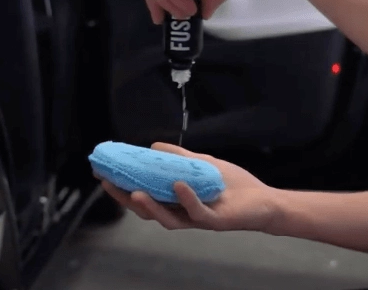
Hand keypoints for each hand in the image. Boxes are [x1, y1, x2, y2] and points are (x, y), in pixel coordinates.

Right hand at [97, 142, 278, 231]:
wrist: (263, 200)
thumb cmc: (234, 186)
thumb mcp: (202, 165)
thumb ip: (179, 157)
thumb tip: (152, 146)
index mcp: (176, 202)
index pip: (145, 197)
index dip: (123, 189)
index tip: (104, 175)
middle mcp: (182, 214)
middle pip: (148, 211)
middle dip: (126, 199)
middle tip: (108, 184)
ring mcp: (197, 219)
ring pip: (168, 219)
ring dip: (150, 207)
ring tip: (135, 193)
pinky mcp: (215, 221)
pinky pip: (197, 212)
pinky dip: (187, 199)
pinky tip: (178, 185)